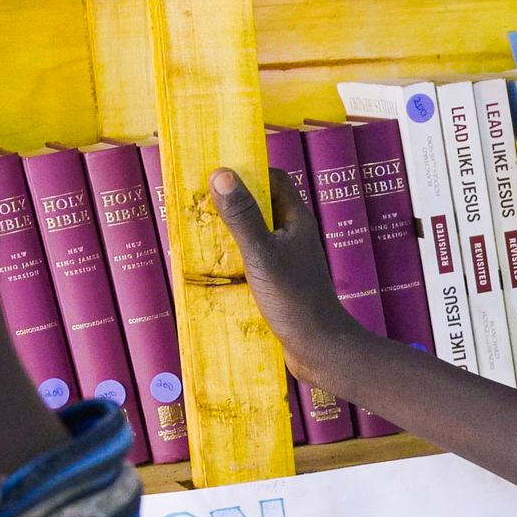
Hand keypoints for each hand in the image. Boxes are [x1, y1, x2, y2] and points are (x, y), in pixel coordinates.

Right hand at [208, 165, 357, 375]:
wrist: (318, 347)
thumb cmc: (294, 299)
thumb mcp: (261, 254)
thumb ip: (242, 216)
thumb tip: (221, 174)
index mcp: (296, 219)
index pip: (275, 178)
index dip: (248, 170)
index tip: (216, 170)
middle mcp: (294, 234)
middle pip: (262, 205)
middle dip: (232, 201)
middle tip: (198, 201)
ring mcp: (288, 258)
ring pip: (256, 234)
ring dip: (231, 231)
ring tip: (198, 231)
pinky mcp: (280, 281)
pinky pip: (254, 259)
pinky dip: (235, 257)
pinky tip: (214, 267)